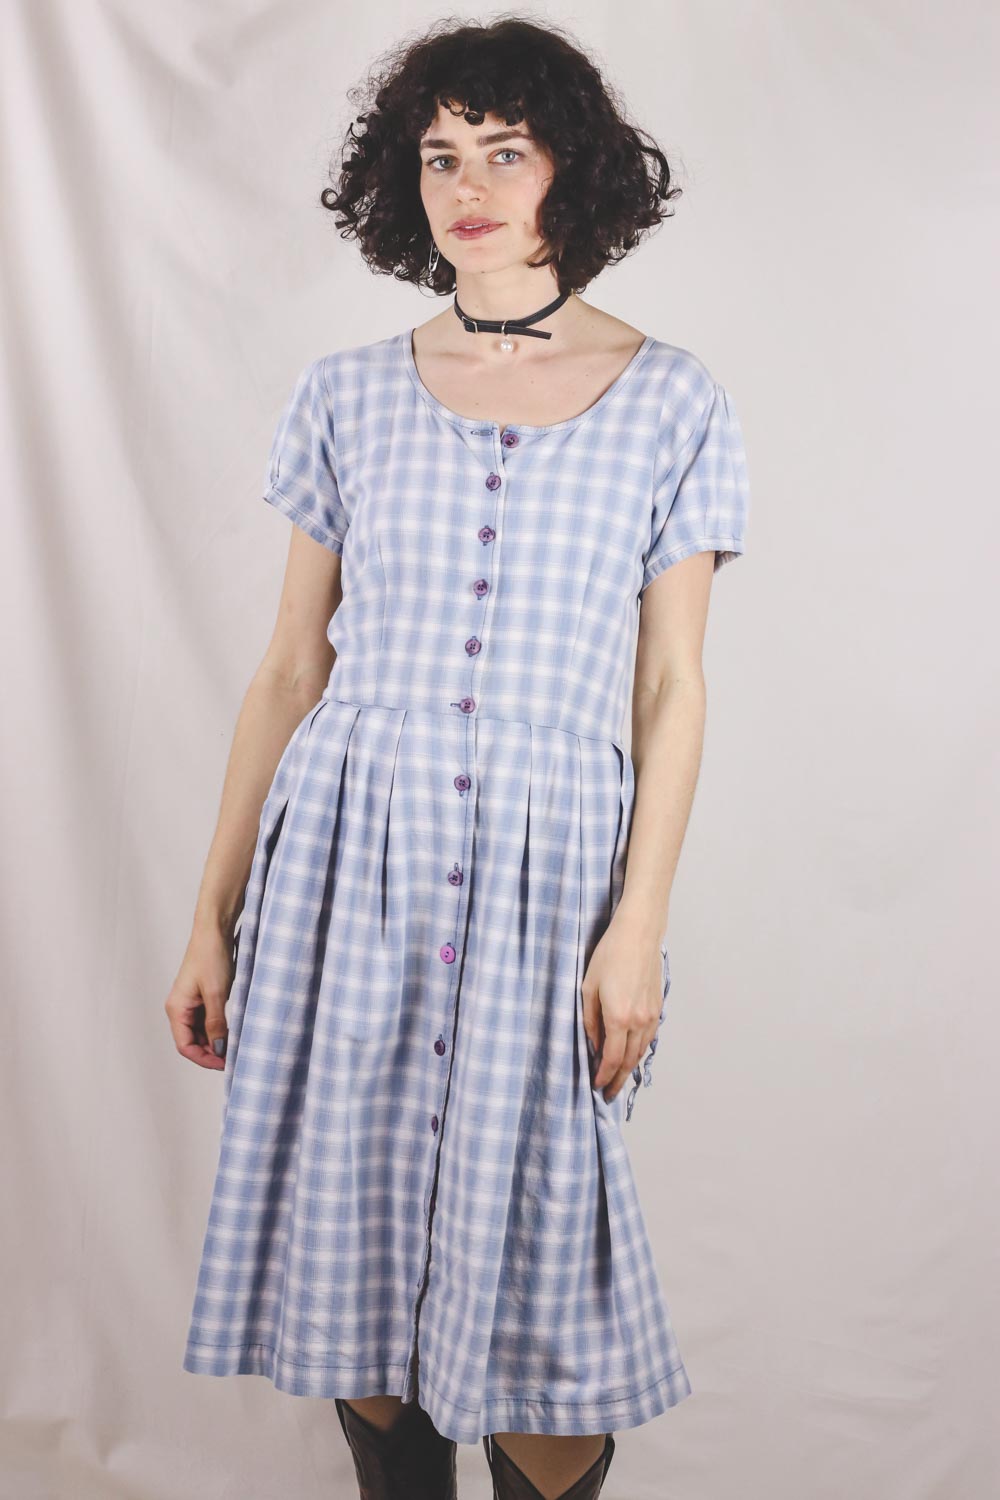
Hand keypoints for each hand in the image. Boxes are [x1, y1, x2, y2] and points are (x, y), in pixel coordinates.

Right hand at [164, 922, 236, 1069]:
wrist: (214, 930)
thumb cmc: (211, 957)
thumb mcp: (216, 994)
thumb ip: (216, 1024)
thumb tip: (218, 1048)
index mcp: (177, 1009)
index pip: (185, 1046)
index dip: (204, 1058)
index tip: (224, 1064)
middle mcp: (180, 1008)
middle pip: (192, 1041)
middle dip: (210, 1052)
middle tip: (232, 1058)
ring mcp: (190, 1002)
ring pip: (200, 1032)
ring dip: (215, 1041)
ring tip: (234, 1046)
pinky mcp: (201, 995)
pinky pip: (206, 1020)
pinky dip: (217, 1028)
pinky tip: (231, 1031)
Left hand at [582, 925, 664, 1103]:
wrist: (638, 934)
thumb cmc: (609, 955)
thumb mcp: (588, 987)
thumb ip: (590, 1020)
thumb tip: (594, 1043)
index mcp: (618, 1017)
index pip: (612, 1059)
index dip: (603, 1076)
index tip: (596, 1086)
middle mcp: (638, 1021)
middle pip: (629, 1061)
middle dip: (617, 1080)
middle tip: (608, 1094)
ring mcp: (651, 1015)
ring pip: (640, 1052)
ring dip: (629, 1068)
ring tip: (618, 1079)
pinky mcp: (657, 1007)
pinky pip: (648, 1038)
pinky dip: (639, 1051)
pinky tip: (631, 1054)